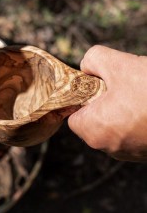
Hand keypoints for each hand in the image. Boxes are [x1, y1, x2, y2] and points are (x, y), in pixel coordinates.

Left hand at [68, 45, 146, 161]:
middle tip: (121, 84)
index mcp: (94, 130)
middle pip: (93, 118)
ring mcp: (130, 152)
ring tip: (140, 93)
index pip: (72, 114)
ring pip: (115, 123)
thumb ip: (92, 60)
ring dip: (123, 106)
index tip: (94, 84)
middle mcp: (109, 147)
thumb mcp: (118, 64)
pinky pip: (133, 130)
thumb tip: (87, 67)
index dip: (79, 97)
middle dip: (103, 99)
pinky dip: (137, 116)